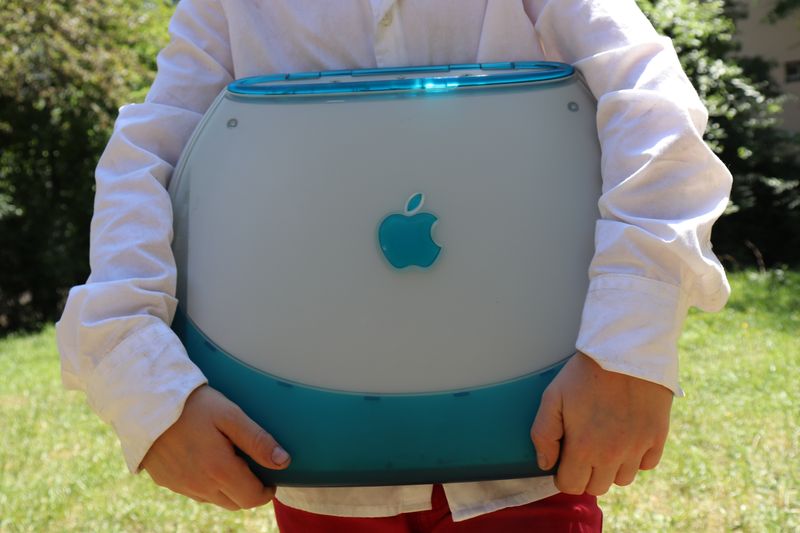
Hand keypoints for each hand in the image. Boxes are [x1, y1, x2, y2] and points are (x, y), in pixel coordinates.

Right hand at [141, 385, 289, 509]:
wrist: (145, 401)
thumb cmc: (192, 405)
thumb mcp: (230, 415)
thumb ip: (257, 440)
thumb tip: (283, 461)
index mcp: (219, 470)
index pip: (252, 498)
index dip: (266, 491)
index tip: (272, 477)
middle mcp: (200, 485)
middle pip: (235, 503)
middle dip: (249, 491)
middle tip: (253, 467)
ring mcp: (181, 485)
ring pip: (215, 500)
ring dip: (228, 489)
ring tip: (230, 461)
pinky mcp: (166, 481)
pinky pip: (194, 492)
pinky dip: (207, 484)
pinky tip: (206, 461)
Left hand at [530, 352, 671, 495]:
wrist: (626, 351)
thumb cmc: (584, 373)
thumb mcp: (552, 398)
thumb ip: (544, 434)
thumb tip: (546, 464)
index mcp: (584, 448)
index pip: (571, 486)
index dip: (563, 474)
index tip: (564, 459)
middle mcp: (612, 455)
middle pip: (597, 487)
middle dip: (586, 473)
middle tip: (583, 448)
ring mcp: (638, 448)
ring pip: (623, 479)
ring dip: (611, 467)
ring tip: (605, 442)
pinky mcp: (658, 437)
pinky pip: (647, 464)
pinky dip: (637, 457)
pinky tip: (627, 437)